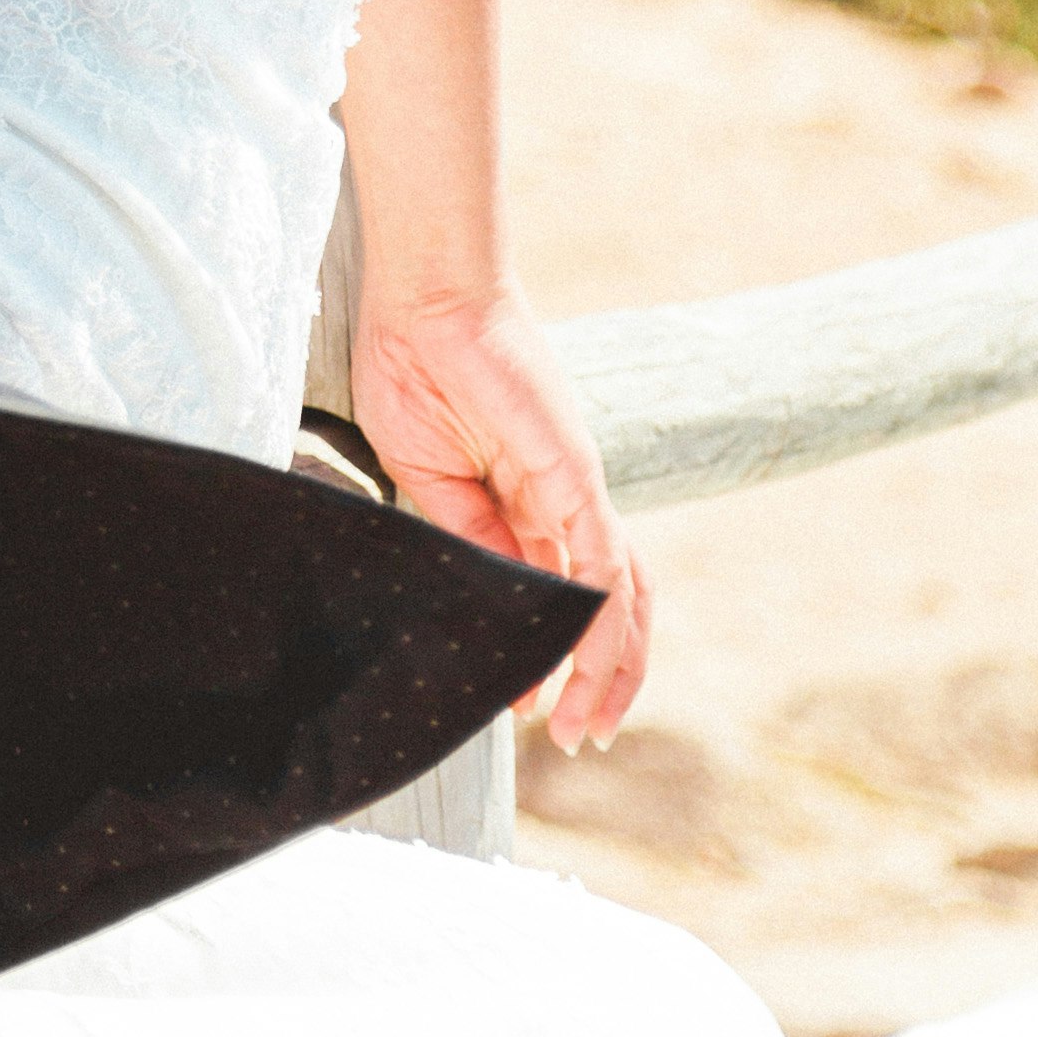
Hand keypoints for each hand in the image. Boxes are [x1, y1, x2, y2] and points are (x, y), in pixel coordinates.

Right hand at [349, 284, 650, 752]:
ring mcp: (576, 489)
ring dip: (610, 667)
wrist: (424, 300)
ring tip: (587, 723)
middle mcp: (564, 503)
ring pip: (622, 596)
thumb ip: (470, 540)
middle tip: (577, 736)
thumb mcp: (429, 479)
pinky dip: (600, 622)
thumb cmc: (415, 367)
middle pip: (611, 604)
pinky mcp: (575, 475)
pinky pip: (602, 563)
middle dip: (599, 677)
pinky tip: (582, 669)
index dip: (552, 656)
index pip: (559, 592)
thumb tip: (500, 607)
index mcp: (524, 502)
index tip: (530, 711)